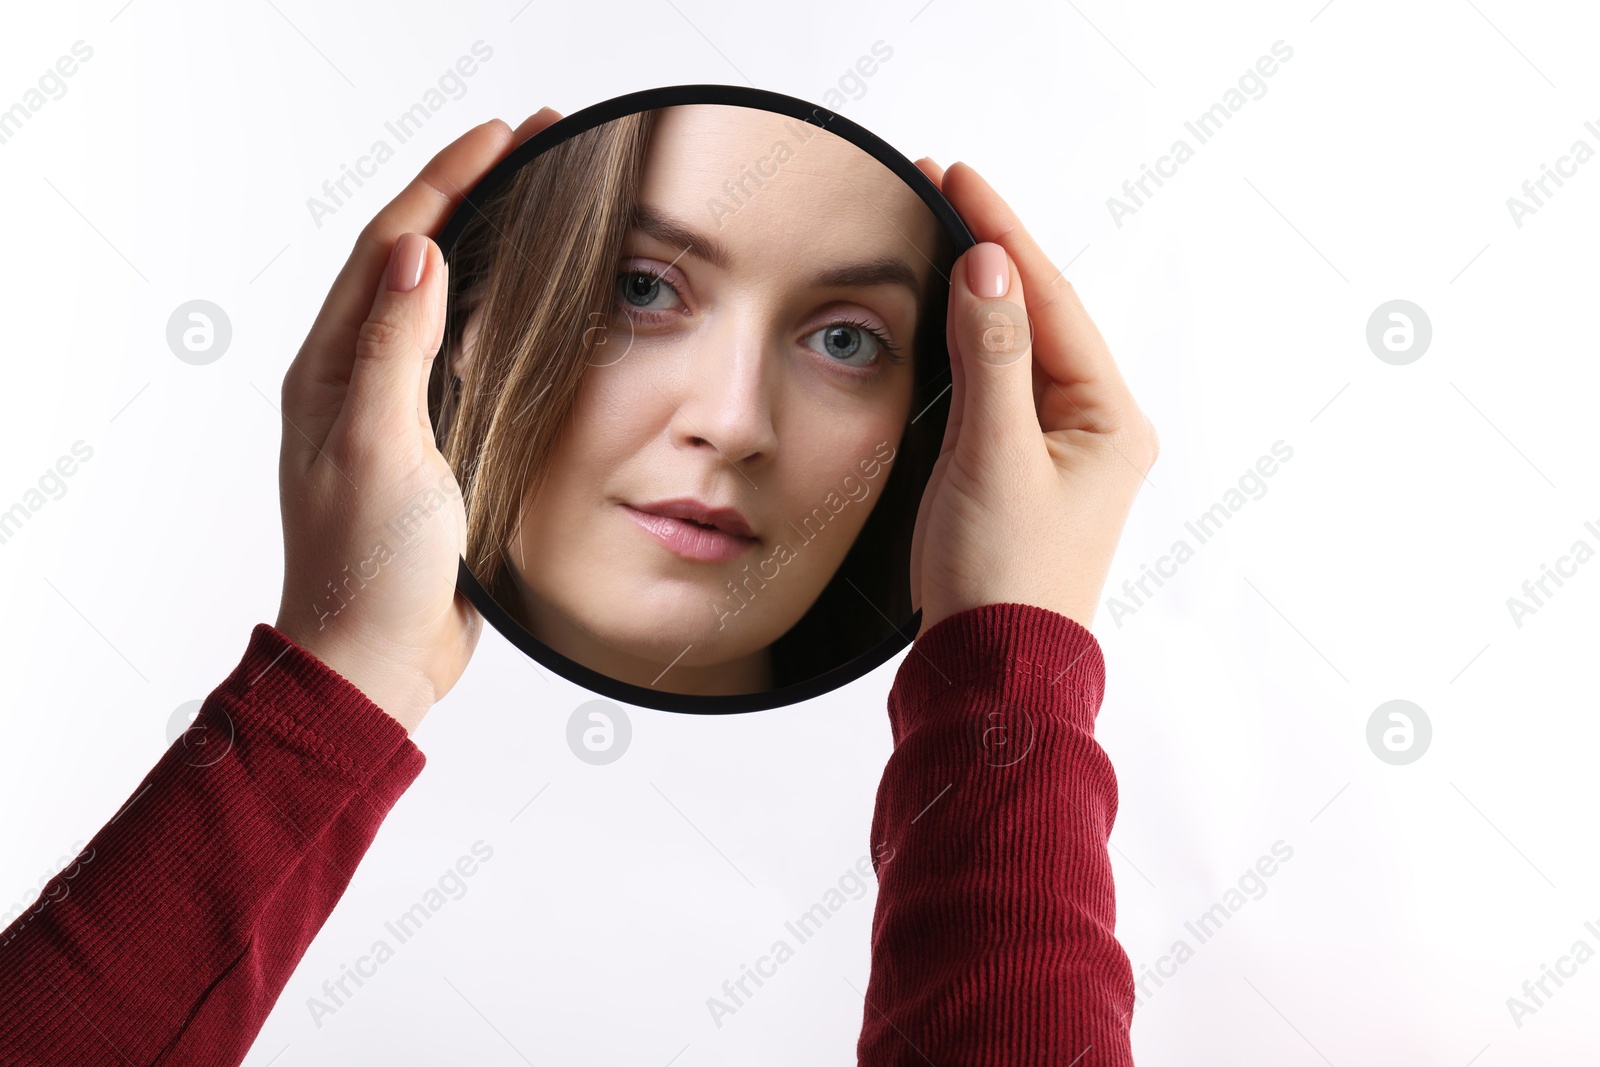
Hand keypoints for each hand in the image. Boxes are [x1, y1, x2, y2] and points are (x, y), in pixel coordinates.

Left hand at [273, 109, 563, 732]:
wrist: (376, 659)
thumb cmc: (366, 567)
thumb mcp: (377, 449)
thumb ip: (394, 349)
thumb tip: (420, 253)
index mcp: (332, 367)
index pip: (392, 245)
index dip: (447, 182)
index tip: (505, 135)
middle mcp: (357, 376)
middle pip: (415, 257)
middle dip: (469, 192)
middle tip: (533, 145)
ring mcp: (394, 408)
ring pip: (438, 300)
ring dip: (482, 241)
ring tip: (534, 198)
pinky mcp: (430, 442)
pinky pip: (460, 354)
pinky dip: (493, 310)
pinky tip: (528, 303)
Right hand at [908, 160, 1158, 634]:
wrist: (991, 676)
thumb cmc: (1003, 580)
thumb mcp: (994, 457)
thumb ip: (991, 356)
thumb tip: (989, 265)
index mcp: (1110, 422)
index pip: (1051, 301)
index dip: (1003, 233)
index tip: (957, 177)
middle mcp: (1094, 432)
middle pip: (1040, 317)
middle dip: (991, 252)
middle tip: (942, 188)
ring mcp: (1058, 455)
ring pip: (1017, 350)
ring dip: (978, 295)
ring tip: (940, 235)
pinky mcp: (1019, 477)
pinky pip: (999, 389)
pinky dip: (970, 347)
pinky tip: (948, 321)